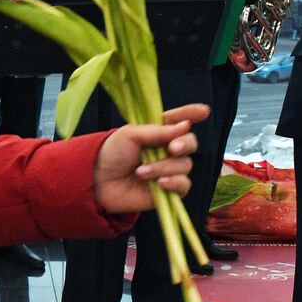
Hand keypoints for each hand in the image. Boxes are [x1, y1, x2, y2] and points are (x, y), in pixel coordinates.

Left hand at [92, 103, 208, 213]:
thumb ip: (158, 132)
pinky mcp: (168, 190)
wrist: (98, 181)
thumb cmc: (111, 154)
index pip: (178, 120)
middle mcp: (166, 150)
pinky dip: (174, 183)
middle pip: (190, 143)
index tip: (203, 111)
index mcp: (157, 132)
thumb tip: (185, 126)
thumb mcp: (130, 135)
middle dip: (185, 144)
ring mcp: (168, 170)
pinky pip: (184, 185)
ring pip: (184, 165)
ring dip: (164, 167)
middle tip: (171, 148)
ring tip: (141, 172)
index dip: (191, 114)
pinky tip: (160, 183)